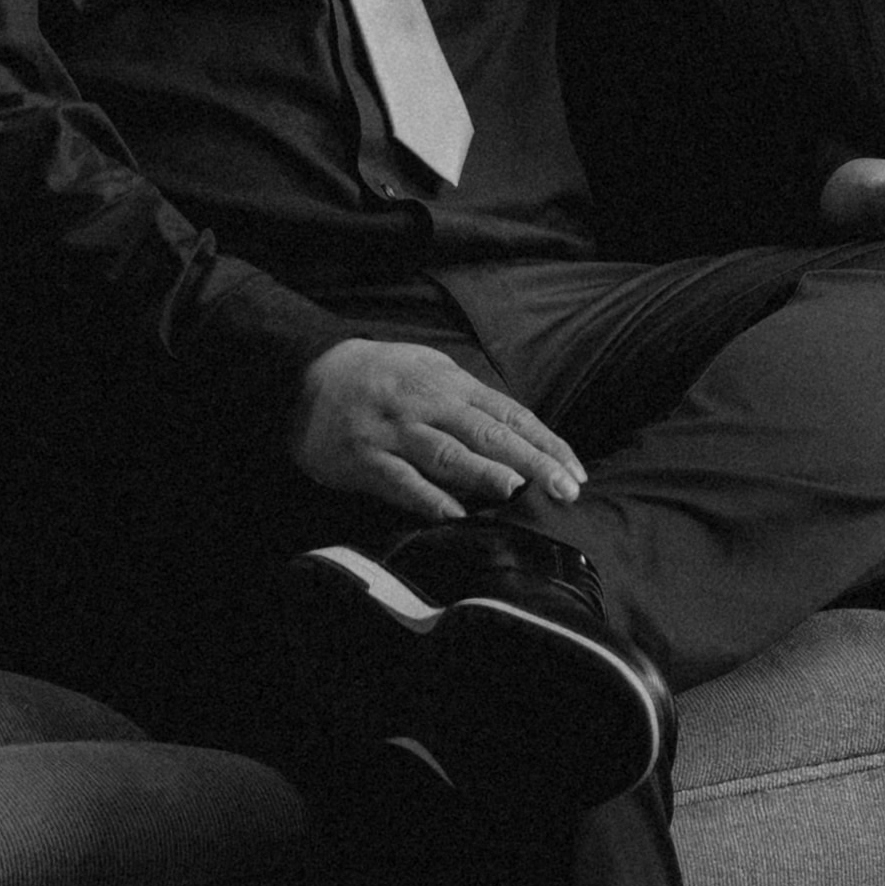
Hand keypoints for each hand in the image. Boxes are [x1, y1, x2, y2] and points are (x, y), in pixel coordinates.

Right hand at [287, 336, 585, 527]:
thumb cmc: (382, 378)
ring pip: (446, 453)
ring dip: (483, 472)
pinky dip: (427, 497)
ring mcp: (395, 432)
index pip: (509, 413)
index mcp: (450, 384)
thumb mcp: (430, 372)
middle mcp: (427, 405)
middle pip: (488, 433)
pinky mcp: (365, 459)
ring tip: (517, 490)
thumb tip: (517, 436)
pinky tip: (453, 514)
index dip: (545, 442)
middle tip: (566, 488)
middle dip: (531, 461)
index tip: (576, 470)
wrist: (308, 377)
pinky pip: (400, 481)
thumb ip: (470, 402)